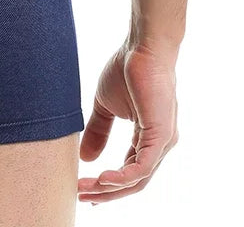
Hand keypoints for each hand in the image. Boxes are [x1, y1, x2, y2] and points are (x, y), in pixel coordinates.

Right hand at [77, 40, 178, 203]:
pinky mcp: (161, 136)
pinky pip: (143, 167)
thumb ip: (98, 131)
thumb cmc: (127, 70)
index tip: (83, 189)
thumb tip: (85, 158)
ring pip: (138, 179)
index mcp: (148, 139)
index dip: (107, 184)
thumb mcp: (105, 106)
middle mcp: (159, 145)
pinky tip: (103, 178)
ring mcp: (163, 142)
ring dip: (110, 188)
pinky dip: (123, 177)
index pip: (129, 172)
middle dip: (106, 193)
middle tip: (81, 196)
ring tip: (85, 189)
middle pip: (134, 182)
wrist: (142, 48)